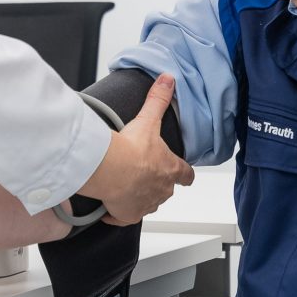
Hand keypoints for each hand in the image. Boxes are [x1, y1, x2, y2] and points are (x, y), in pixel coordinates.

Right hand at [77, 73, 194, 224]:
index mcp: (171, 169)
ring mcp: (146, 204)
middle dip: (157, 183)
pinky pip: (125, 217)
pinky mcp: (128, 215)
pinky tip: (110, 208)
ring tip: (126, 186)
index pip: (186, 174)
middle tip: (143, 173)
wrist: (112, 169)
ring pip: (148, 203)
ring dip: (140, 197)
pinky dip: (118, 214)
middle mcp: (162, 190)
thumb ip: (158, 99)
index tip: (183, 172)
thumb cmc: (132, 149)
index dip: (185, 173)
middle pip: (166, 190)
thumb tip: (168, 80)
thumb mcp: (148, 120)